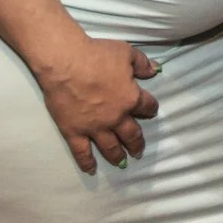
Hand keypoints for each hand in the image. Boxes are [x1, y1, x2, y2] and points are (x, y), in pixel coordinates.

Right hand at [33, 30, 160, 173]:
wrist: (66, 63)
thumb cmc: (97, 54)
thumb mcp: (126, 52)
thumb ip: (143, 63)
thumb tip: (156, 70)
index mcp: (130, 98)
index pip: (147, 106)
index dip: (151, 108)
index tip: (151, 110)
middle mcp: (116, 118)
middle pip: (131, 134)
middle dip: (137, 143)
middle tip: (139, 150)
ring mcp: (95, 128)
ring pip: (111, 148)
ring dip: (118, 156)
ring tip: (123, 162)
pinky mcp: (75, 132)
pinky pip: (82, 152)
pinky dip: (87, 163)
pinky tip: (91, 170)